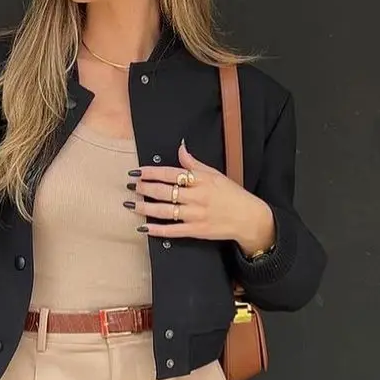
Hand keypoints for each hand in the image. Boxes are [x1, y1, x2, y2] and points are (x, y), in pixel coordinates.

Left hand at [128, 140, 275, 253]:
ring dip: (145, 208)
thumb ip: (194, 164)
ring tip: (131, 204)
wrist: (248, 218)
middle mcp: (196, 197)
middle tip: (131, 186)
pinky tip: (144, 228)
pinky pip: (172, 231)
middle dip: (144, 188)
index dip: (151, 173)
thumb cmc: (232, 195)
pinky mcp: (196, 231)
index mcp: (201, 180)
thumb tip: (181, 148)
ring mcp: (195, 215)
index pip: (171, 174)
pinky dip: (157, 230)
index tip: (137, 172)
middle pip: (164, 191)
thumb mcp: (215, 174)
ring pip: (164, 211)